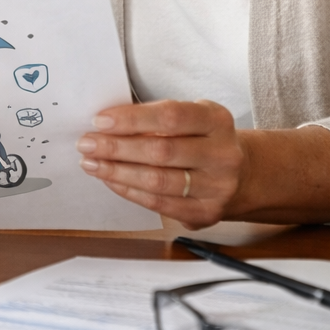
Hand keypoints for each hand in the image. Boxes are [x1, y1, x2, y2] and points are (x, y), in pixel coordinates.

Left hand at [76, 100, 245, 229]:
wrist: (243, 173)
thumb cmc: (204, 138)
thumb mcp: (192, 117)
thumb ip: (156, 117)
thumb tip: (107, 123)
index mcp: (217, 120)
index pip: (170, 116)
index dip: (132, 119)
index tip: (100, 120)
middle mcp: (222, 154)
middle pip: (161, 151)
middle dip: (116, 148)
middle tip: (87, 143)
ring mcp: (217, 188)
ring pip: (158, 181)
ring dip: (117, 172)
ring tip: (92, 163)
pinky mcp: (206, 213)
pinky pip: (159, 204)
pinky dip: (129, 190)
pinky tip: (111, 180)